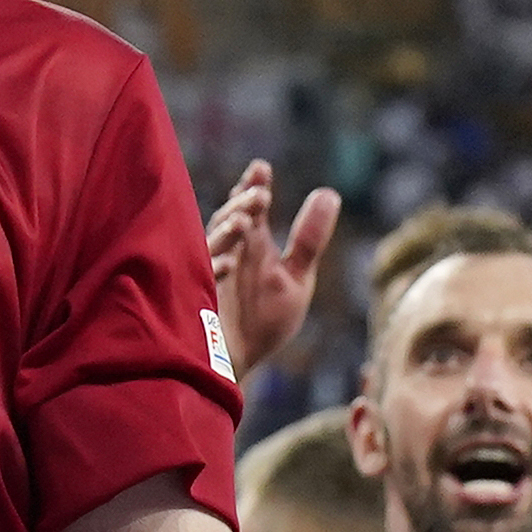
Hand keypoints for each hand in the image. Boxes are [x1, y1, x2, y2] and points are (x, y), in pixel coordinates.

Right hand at [205, 158, 341, 379]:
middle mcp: (230, 254)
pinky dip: (214, 269)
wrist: (243, 362)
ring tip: (244, 221)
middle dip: (242, 205)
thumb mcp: (296, 276)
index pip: (250, 209)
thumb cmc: (264, 319)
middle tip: (260, 195)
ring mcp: (213, 276)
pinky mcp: (202, 300)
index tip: (261, 168)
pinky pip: (203, 280)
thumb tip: (329, 192)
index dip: (253, 187)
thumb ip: (309, 238)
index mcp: (252, 245)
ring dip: (227, 231)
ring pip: (213, 244)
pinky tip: (227, 263)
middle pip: (230, 219)